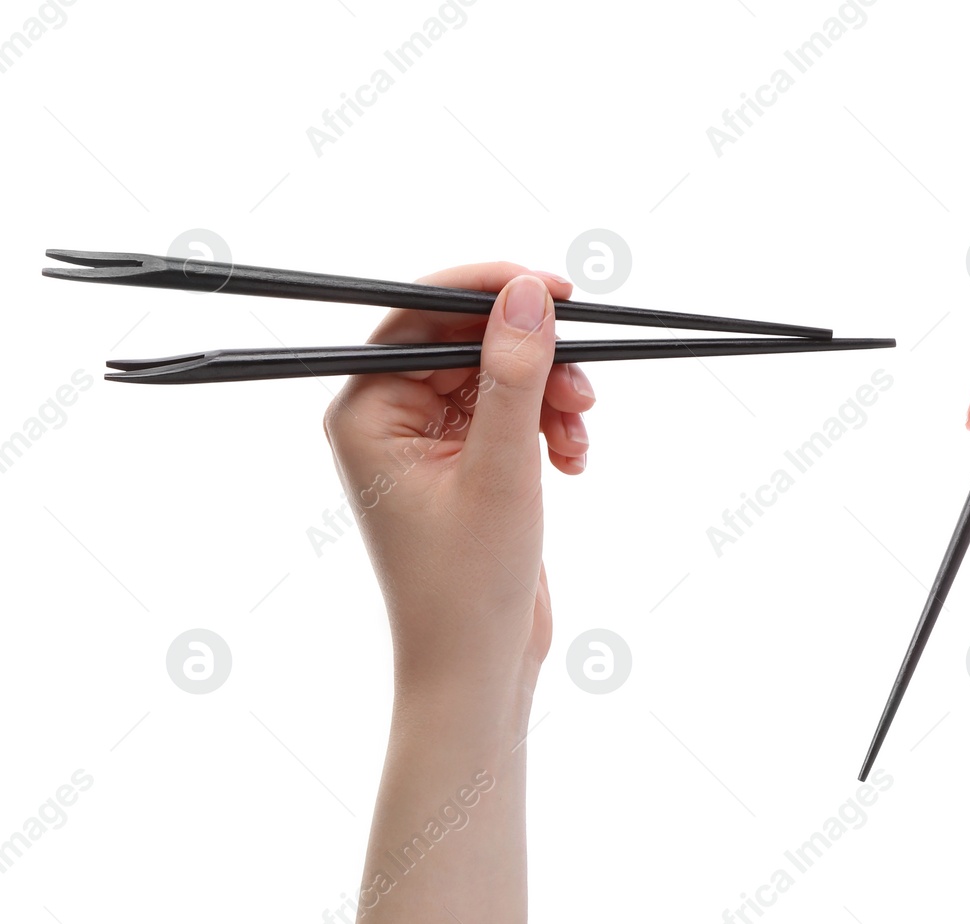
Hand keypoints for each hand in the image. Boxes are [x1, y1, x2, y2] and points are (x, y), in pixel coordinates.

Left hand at [323, 263, 594, 699]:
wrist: (477, 668)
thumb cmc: (466, 587)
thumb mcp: (499, 470)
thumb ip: (514, 375)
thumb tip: (529, 294)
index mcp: (366, 412)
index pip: (421, 314)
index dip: (489, 291)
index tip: (556, 289)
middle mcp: (389, 417)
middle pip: (470, 339)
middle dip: (536, 358)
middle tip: (584, 387)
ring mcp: (429, 440)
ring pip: (501, 374)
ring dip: (551, 395)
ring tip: (578, 438)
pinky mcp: (467, 462)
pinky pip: (514, 410)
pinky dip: (550, 425)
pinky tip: (572, 460)